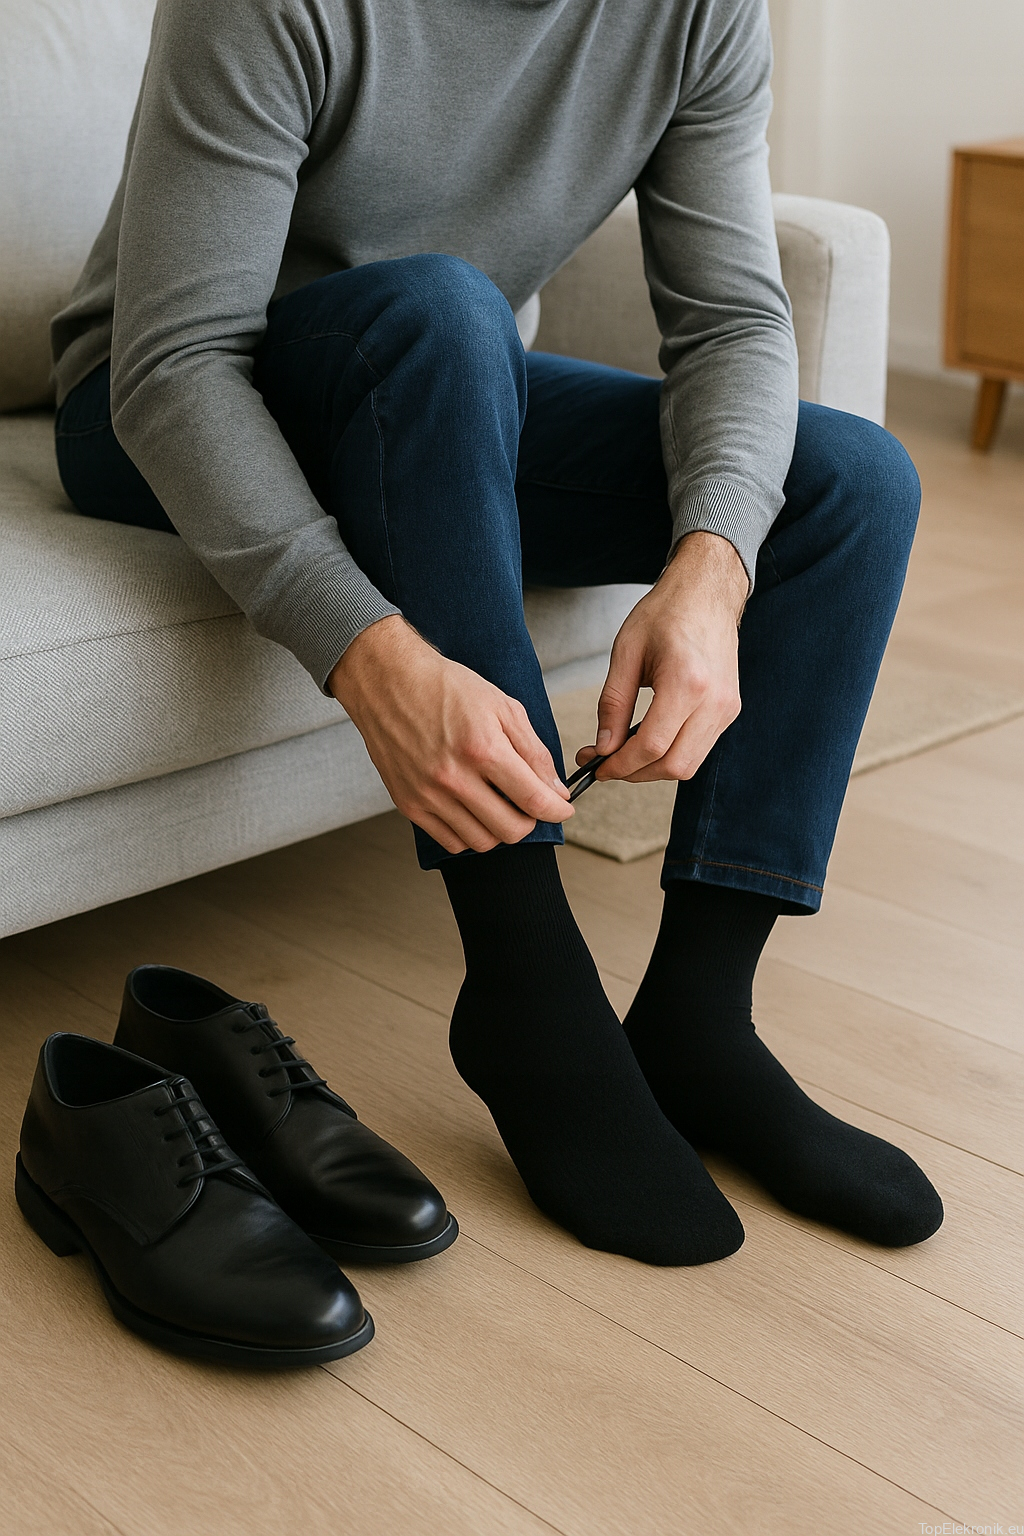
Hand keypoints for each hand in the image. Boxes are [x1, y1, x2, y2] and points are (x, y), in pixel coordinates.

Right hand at [328, 615, 571, 853]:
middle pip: (510, 830)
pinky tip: (472, 810)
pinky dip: (469, 834)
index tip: (562, 809)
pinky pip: (451, 842)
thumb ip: (534, 751)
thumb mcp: (502, 706)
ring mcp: (428, 794)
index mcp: (482, 748)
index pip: (533, 800)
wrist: (388, 681)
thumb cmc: (446, 687)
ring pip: (482, 842)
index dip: (557, 811)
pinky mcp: (408, 804)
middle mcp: (454, 777)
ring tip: (499, 805)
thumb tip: (555, 790)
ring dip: (499, 829)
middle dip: (530, 821)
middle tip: (529, 804)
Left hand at [577, 532, 746, 783]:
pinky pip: (699, 748)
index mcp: (687, 682)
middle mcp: (714, 701)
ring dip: (653, 767)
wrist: (707, 593)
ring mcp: (727, 708)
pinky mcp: (729, 710)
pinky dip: (671, 754)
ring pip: (688, 764)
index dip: (620, 764)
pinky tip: (648, 739)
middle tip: (605, 763)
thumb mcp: (626, 653)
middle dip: (635, 772)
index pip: (652, 746)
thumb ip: (613, 704)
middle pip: (673, 765)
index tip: (596, 765)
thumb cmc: (666, 613)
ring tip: (623, 752)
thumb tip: (604, 747)